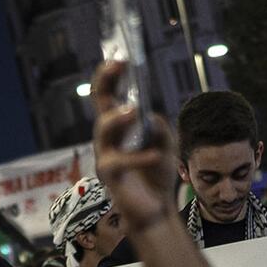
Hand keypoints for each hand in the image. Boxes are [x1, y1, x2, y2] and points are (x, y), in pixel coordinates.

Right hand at [91, 61, 177, 233]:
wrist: (157, 209)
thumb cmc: (156, 174)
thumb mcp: (166, 143)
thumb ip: (158, 127)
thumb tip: (147, 117)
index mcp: (118, 127)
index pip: (108, 95)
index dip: (110, 75)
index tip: (119, 57)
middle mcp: (107, 139)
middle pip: (100, 106)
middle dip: (106, 83)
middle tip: (118, 66)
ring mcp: (106, 157)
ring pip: (103, 131)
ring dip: (117, 119)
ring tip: (133, 112)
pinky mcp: (111, 178)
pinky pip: (119, 163)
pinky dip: (138, 157)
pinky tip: (155, 154)